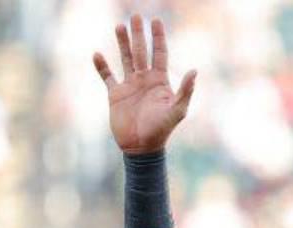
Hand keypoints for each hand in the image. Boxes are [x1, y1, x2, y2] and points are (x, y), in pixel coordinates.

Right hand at [92, 15, 195, 153]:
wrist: (141, 146)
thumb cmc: (161, 130)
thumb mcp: (177, 110)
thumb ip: (185, 90)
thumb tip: (195, 71)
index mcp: (160, 82)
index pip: (160, 54)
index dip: (159, 38)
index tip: (156, 21)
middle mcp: (145, 80)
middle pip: (142, 51)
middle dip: (139, 34)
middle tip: (136, 16)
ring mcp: (130, 86)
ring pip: (126, 58)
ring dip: (122, 43)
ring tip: (120, 26)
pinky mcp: (115, 94)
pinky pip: (107, 76)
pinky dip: (101, 66)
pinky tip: (97, 54)